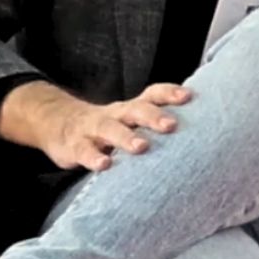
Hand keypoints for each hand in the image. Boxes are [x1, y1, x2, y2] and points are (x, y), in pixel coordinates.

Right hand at [0, 80, 191, 172]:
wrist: (57, 124)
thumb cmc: (108, 127)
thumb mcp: (129, 122)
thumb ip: (155, 126)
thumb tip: (202, 136)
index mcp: (130, 108)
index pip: (151, 95)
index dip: (169, 93)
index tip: (188, 97)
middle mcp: (114, 114)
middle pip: (134, 110)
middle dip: (153, 116)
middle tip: (172, 125)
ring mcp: (92, 129)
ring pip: (109, 128)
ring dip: (126, 137)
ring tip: (142, 147)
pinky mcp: (75, 145)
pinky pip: (84, 151)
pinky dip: (93, 158)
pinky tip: (105, 165)